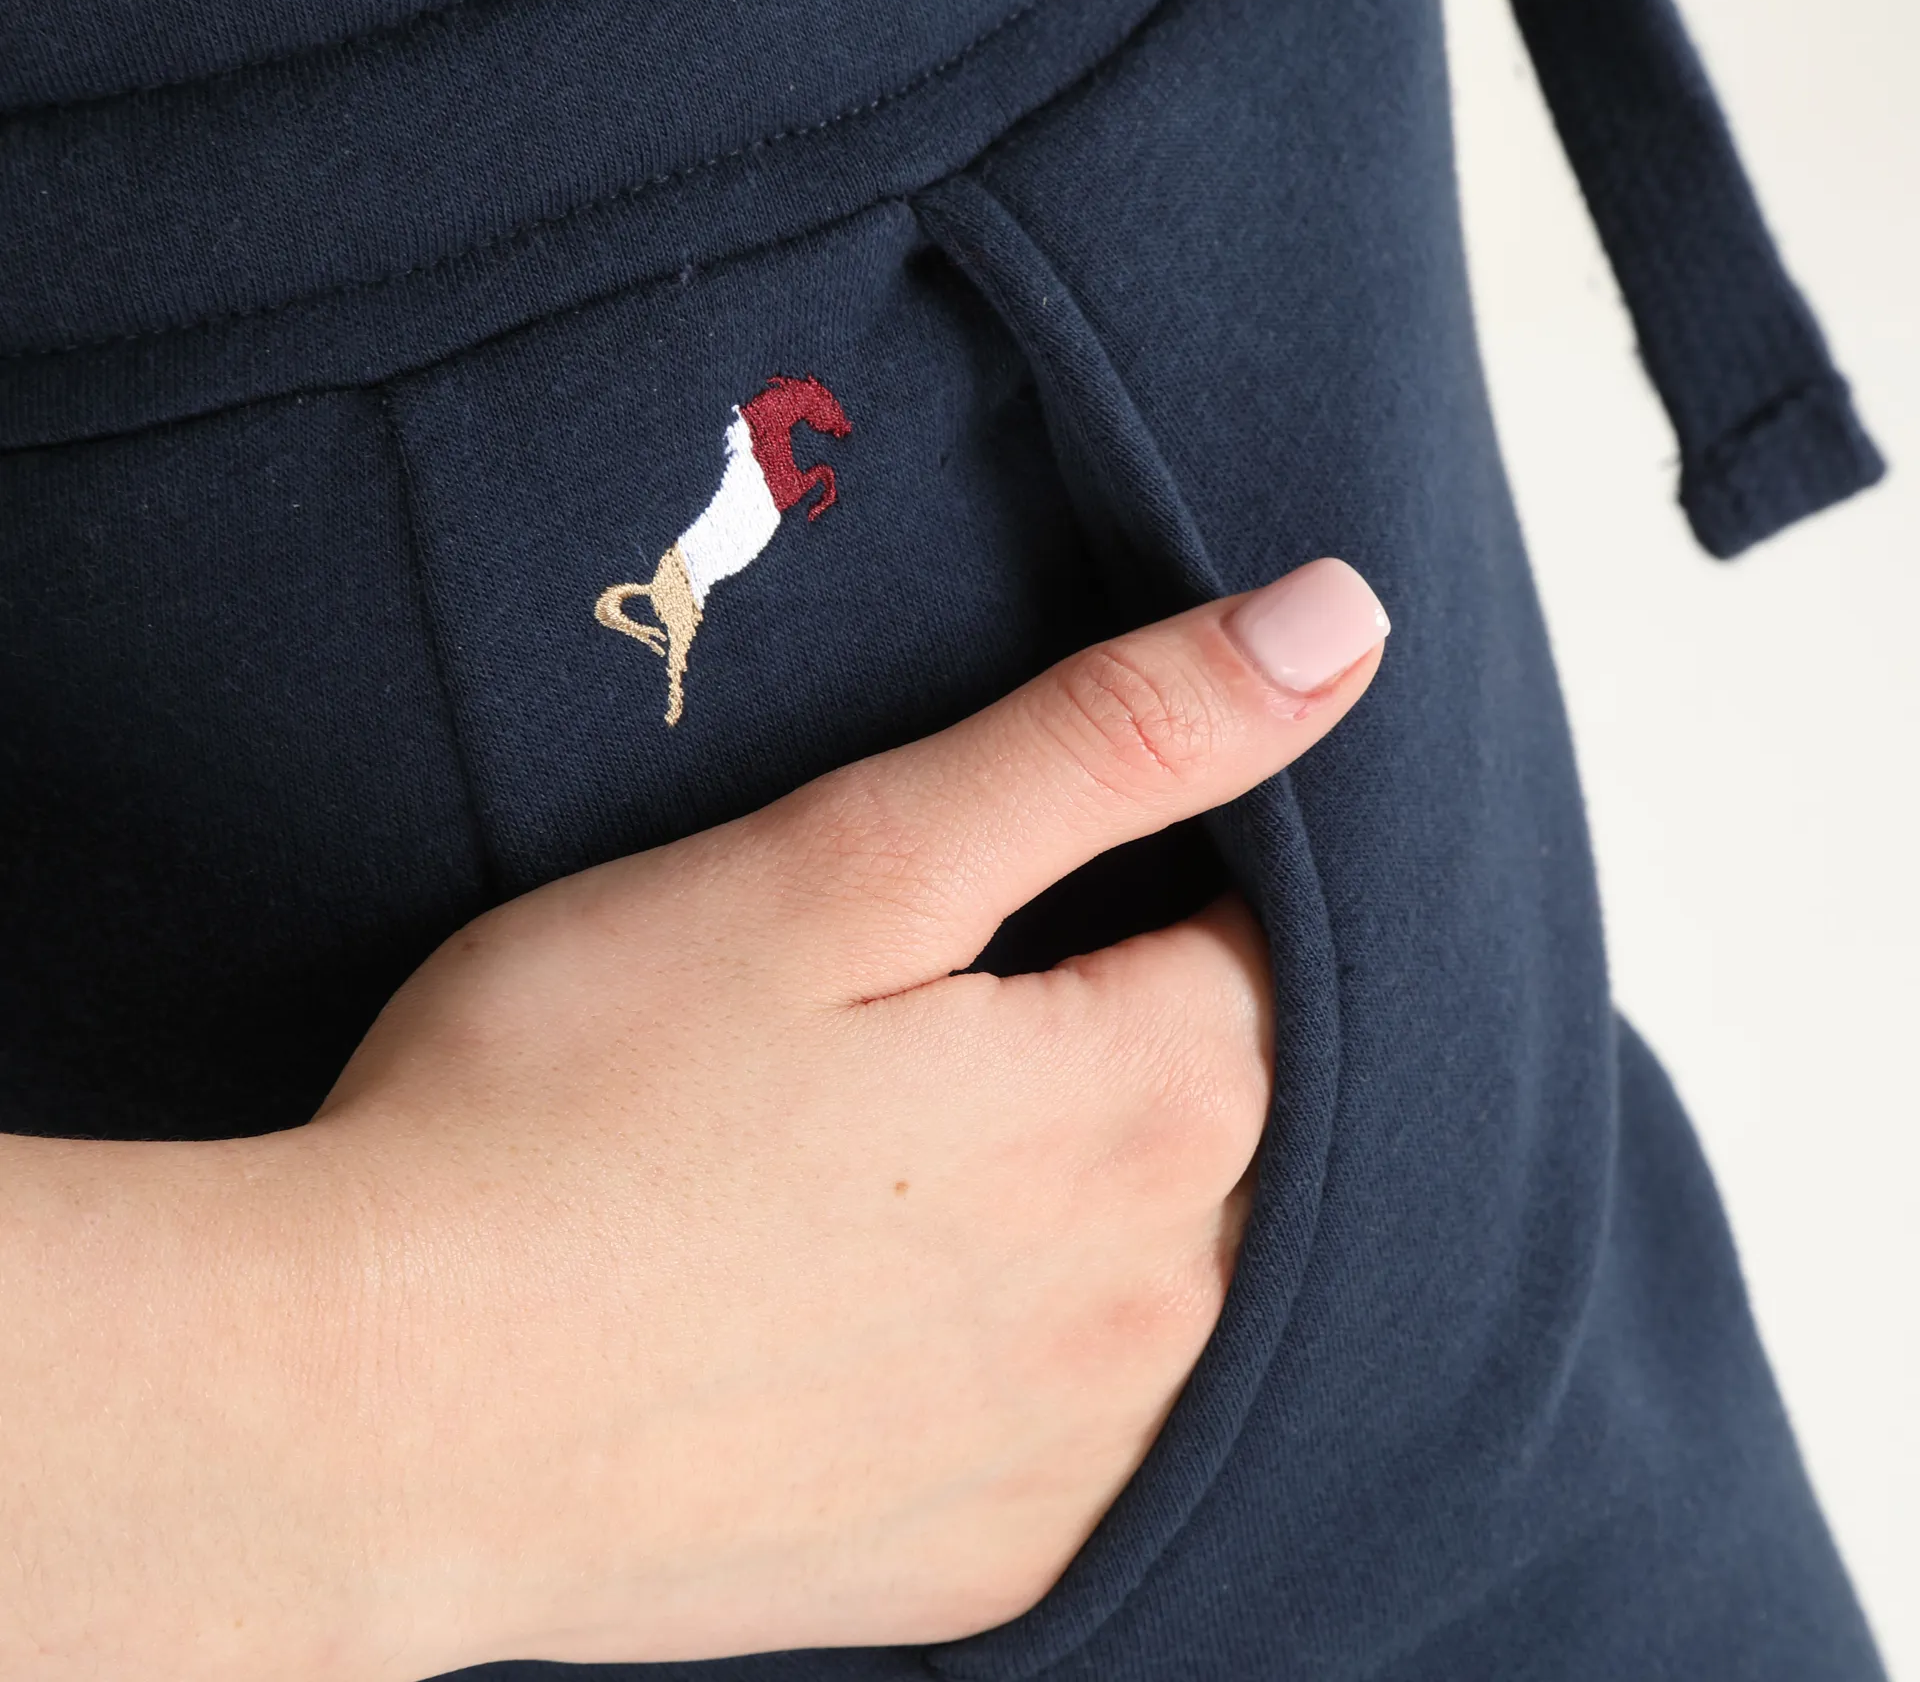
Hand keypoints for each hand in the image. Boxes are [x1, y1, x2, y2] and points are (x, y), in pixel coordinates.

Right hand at [310, 556, 1388, 1672]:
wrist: (361, 1410)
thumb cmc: (574, 1099)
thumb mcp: (849, 865)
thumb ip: (1105, 741)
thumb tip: (1337, 623)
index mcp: (1151, 1101)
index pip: (1278, 946)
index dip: (1192, 873)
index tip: (1084, 859)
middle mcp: (1164, 1303)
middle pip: (1262, 1114)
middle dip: (1173, 1022)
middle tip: (998, 989)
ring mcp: (1083, 1457)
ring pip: (1208, 1279)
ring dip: (1134, 1192)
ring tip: (960, 1143)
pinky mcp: (994, 1563)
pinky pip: (1116, 1439)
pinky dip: (1076, 1354)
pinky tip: (940, 1311)